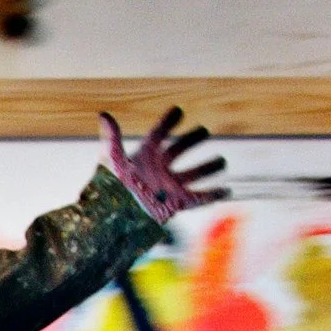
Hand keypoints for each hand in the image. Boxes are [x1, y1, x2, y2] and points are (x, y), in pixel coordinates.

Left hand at [100, 106, 227, 223]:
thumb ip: (112, 138)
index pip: (158, 135)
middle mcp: (158, 170)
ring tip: (222, 161)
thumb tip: (103, 115)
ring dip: (208, 168)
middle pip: (178, 150)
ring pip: (193, 174)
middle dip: (191, 140)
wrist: (118, 219)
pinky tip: (227, 191)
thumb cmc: (112, 190)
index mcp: (144, 157)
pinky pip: (199, 198)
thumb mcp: (112, 162)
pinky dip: (213, 195)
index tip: (178, 111)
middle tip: (204, 130)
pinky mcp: (177, 203)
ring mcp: (169, 186)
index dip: (167, 123)